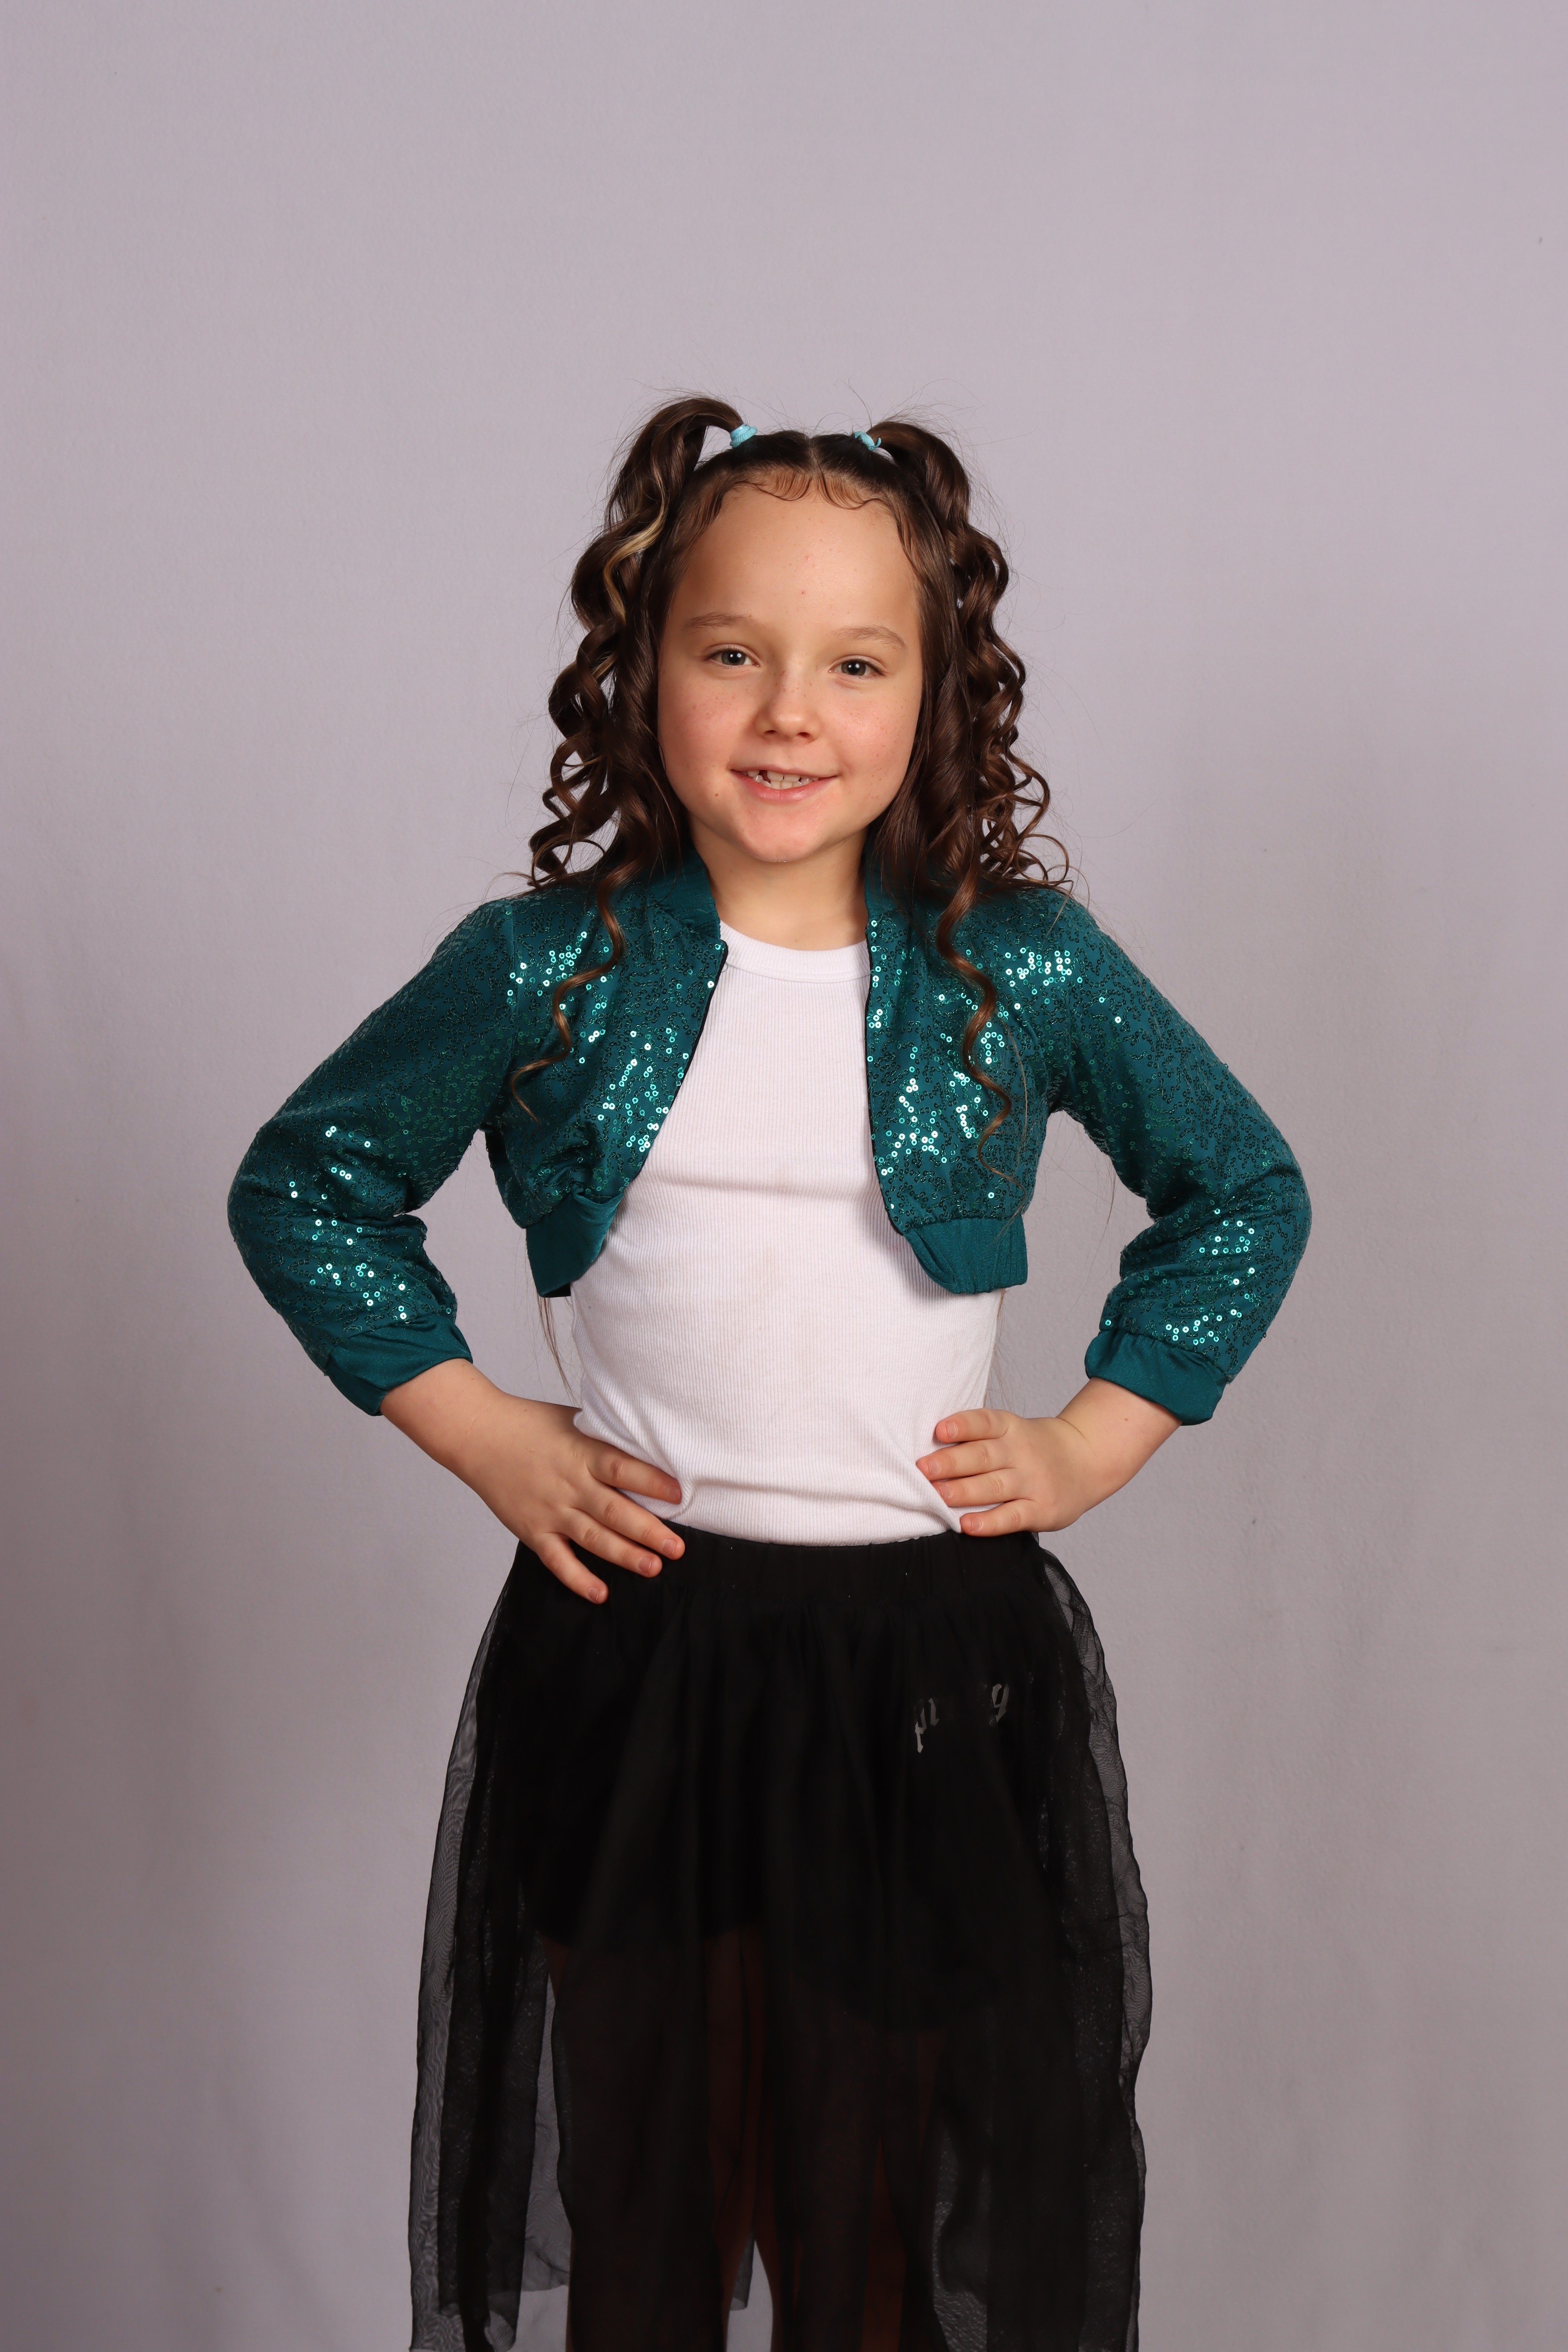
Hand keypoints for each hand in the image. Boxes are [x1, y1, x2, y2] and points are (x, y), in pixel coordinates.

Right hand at [380, 1360, 684, 1601]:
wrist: (479, 1435)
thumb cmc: (529, 1424)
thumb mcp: (573, 1420)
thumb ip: (604, 1439)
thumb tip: (647, 1447)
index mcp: (582, 1453)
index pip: (622, 1469)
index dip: (651, 1482)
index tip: (679, 1495)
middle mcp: (569, 1484)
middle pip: (614, 1511)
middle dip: (649, 1531)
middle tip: (677, 1548)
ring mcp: (550, 1510)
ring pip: (593, 1538)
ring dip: (624, 1555)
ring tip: (654, 1568)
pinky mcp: (533, 1530)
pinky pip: (558, 1560)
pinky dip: (578, 1578)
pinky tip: (601, 1593)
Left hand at [916, 1380, 1179, 1534]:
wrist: (1087, 1460)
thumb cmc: (1035, 1448)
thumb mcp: (1013, 1431)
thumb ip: (980, 1439)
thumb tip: (930, 1450)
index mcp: (1011, 1428)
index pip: (985, 1423)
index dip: (962, 1425)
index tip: (939, 1431)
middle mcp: (1021, 1452)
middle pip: (983, 1456)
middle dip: (951, 1463)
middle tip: (922, 1469)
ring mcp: (1032, 1482)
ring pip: (994, 1486)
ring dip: (963, 1491)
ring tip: (937, 1495)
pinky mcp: (1041, 1509)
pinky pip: (1012, 1517)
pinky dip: (989, 1522)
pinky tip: (966, 1524)